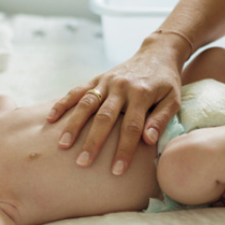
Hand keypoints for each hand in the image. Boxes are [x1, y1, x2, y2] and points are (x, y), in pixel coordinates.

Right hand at [47, 36, 183, 174]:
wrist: (157, 54)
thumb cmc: (167, 83)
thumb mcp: (173, 99)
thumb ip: (161, 119)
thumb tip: (148, 140)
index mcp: (142, 94)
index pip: (132, 127)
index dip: (124, 150)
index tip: (116, 170)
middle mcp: (121, 87)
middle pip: (105, 118)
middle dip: (93, 142)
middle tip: (82, 163)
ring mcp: (107, 81)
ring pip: (87, 104)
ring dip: (74, 125)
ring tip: (63, 145)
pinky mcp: (97, 78)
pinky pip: (77, 91)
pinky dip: (63, 103)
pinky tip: (51, 118)